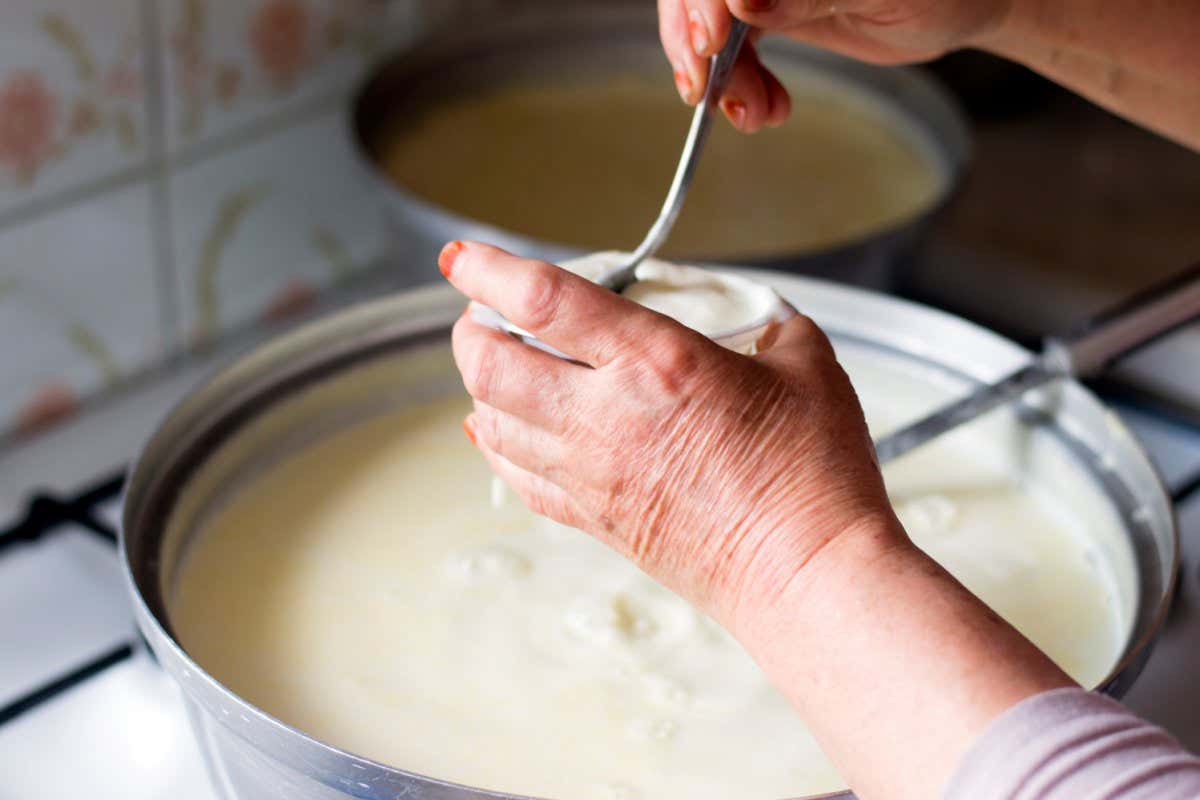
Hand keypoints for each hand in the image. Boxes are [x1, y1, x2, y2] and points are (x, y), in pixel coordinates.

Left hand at [441, 240, 898, 632]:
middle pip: (490, 364)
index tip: (462, 257)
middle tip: (482, 309)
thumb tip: (748, 315)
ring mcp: (590, 473)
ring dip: (479, 383)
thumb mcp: (805, 363)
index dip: (488, 270)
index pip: (542, 301)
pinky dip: (494, 443)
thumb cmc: (814, 473)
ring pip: (490, 420)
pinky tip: (497, 428)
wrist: (805, 572)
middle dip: (470, 327)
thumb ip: (765, 321)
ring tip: (495, 360)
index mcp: (656, 363)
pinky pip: (515, 475)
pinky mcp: (592, 517)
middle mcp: (605, 416)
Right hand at [661, 0, 1008, 130]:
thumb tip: (742, 2)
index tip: (711, 44)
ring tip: (754, 115)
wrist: (957, 9)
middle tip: (713, 95)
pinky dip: (733, 83)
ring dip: (716, 75)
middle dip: (696, 44)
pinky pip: (723, 44)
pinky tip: (760, 108)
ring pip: (701, 20)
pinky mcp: (761, 10)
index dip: (702, 2)